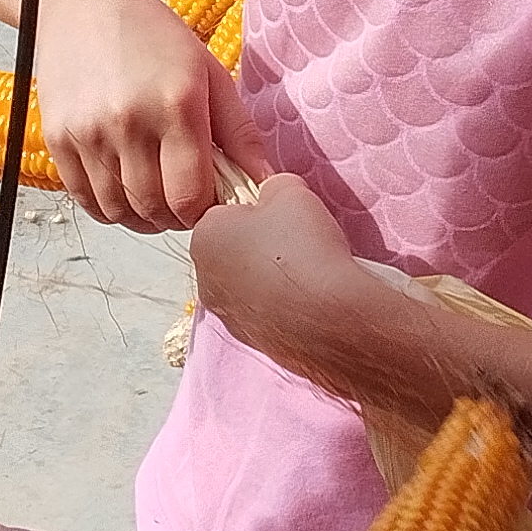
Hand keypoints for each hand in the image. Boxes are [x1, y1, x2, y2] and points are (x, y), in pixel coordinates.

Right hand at [35, 0, 267, 229]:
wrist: (83, 3)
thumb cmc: (153, 35)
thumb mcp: (208, 72)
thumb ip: (240, 132)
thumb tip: (265, 182)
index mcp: (177, 104)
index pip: (191, 196)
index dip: (204, 212)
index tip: (208, 202)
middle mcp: (129, 121)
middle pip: (154, 208)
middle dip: (175, 217)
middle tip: (182, 201)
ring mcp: (88, 133)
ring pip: (118, 211)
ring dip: (141, 217)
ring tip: (154, 196)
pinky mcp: (56, 138)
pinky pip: (85, 199)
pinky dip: (108, 207)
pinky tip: (123, 189)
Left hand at [189, 176, 411, 400]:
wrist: (328, 316)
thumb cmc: (302, 245)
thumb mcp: (291, 190)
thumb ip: (274, 187)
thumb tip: (273, 196)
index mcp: (203, 238)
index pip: (223, 214)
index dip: (254, 210)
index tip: (281, 216)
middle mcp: (204, 281)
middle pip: (232, 251)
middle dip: (259, 246)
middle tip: (295, 243)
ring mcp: (227, 317)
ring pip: (248, 286)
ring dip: (270, 278)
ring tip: (306, 274)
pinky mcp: (253, 343)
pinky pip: (266, 313)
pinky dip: (283, 306)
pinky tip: (309, 301)